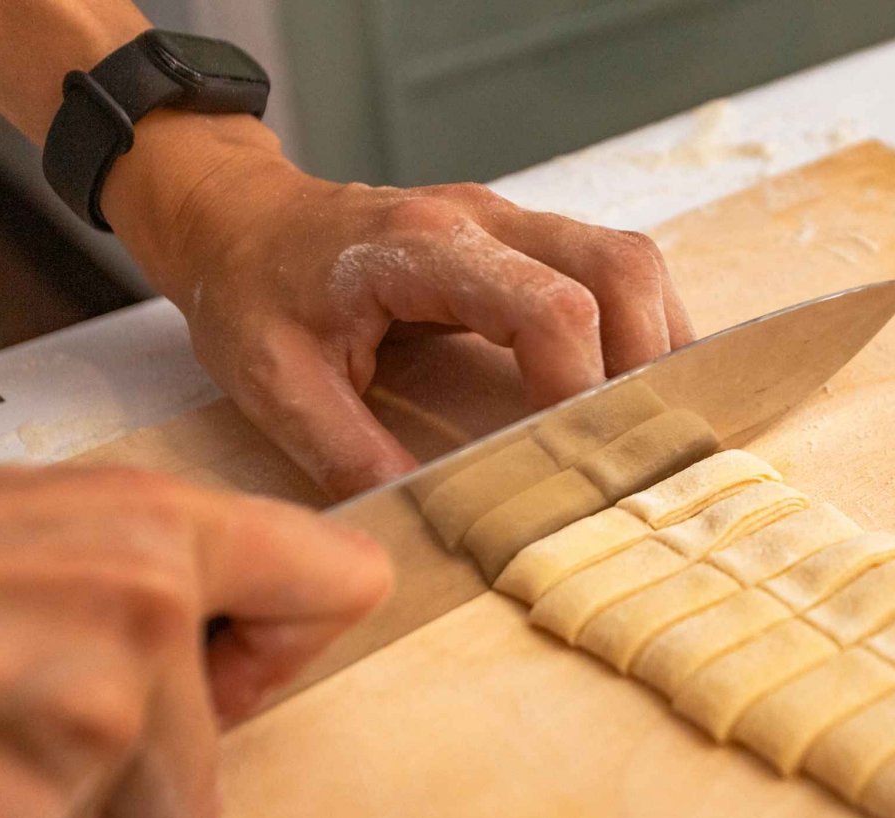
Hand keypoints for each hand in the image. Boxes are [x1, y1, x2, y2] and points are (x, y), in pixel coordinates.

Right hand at [0, 465, 390, 817]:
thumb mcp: (8, 522)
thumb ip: (128, 563)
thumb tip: (201, 602)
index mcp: (149, 530)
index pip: (337, 582)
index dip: (281, 643)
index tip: (238, 663)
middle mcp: (142, 620)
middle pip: (207, 767)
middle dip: (118, 774)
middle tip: (6, 709)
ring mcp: (92, 729)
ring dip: (37, 814)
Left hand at [105, 115, 695, 500]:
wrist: (237, 217)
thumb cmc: (250, 288)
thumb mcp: (275, 383)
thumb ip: (350, 453)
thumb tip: (433, 522)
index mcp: (421, 250)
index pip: (551, 307)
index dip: (584, 386)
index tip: (580, 456)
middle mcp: (483, 220)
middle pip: (619, 267)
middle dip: (646, 361)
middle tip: (635, 441)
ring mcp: (508, 221)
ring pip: (630, 260)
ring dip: (656, 339)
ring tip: (647, 415)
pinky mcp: (520, 237)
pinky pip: (611, 266)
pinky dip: (638, 324)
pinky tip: (626, 379)